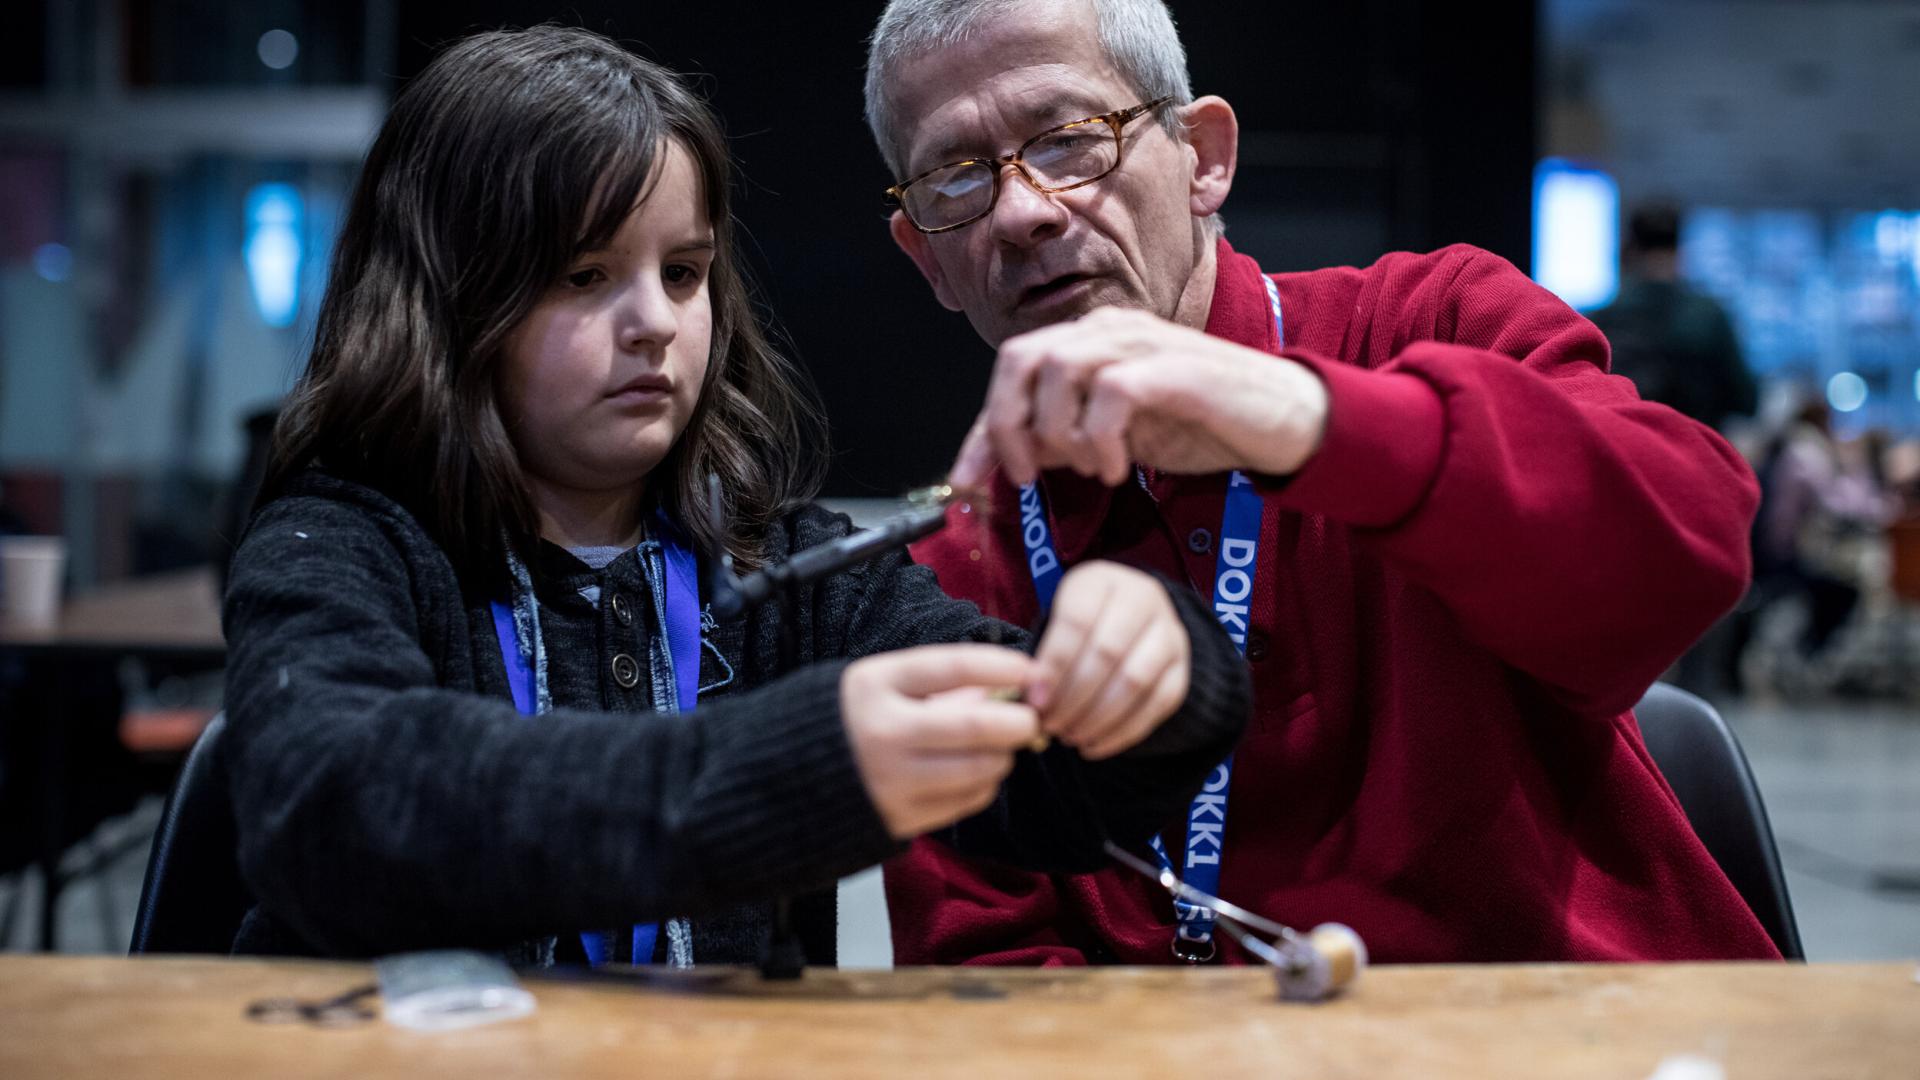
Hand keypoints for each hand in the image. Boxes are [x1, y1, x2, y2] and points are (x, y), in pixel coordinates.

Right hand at [841, 644, 1042, 838]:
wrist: (784, 780)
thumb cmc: (845, 721)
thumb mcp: (879, 685)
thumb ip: (937, 685)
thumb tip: (1001, 688)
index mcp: (873, 685)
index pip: (952, 667)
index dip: (1001, 667)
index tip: (1030, 670)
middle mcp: (881, 732)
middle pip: (974, 726)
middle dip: (1017, 721)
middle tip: (1030, 719)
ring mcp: (890, 780)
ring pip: (978, 768)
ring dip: (1002, 756)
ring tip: (999, 748)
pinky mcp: (898, 818)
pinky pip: (964, 802)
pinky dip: (983, 785)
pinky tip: (976, 774)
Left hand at [949, 306, 1328, 488]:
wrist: (1286, 421)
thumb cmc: (1205, 425)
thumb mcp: (1119, 437)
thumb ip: (1065, 438)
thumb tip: (1012, 457)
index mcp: (1092, 342)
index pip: (1013, 371)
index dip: (981, 430)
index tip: (969, 483)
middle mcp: (1110, 330)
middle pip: (1020, 357)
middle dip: (1007, 423)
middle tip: (1028, 475)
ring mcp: (1142, 343)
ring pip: (1058, 368)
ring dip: (1058, 431)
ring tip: (1090, 468)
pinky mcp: (1173, 367)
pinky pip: (1111, 393)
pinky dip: (1100, 438)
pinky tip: (1119, 469)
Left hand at [1027, 562, 1189, 760]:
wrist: (1129, 621)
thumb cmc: (1080, 625)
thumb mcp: (1057, 621)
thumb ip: (1043, 655)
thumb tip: (1030, 700)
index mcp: (1101, 580)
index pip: (1077, 621)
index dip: (1054, 665)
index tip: (1035, 701)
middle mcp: (1143, 599)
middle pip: (1108, 652)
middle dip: (1074, 697)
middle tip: (1051, 724)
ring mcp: (1169, 633)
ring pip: (1136, 680)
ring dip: (1098, 717)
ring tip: (1070, 737)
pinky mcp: (1182, 667)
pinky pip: (1157, 704)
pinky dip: (1123, 732)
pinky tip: (1094, 747)